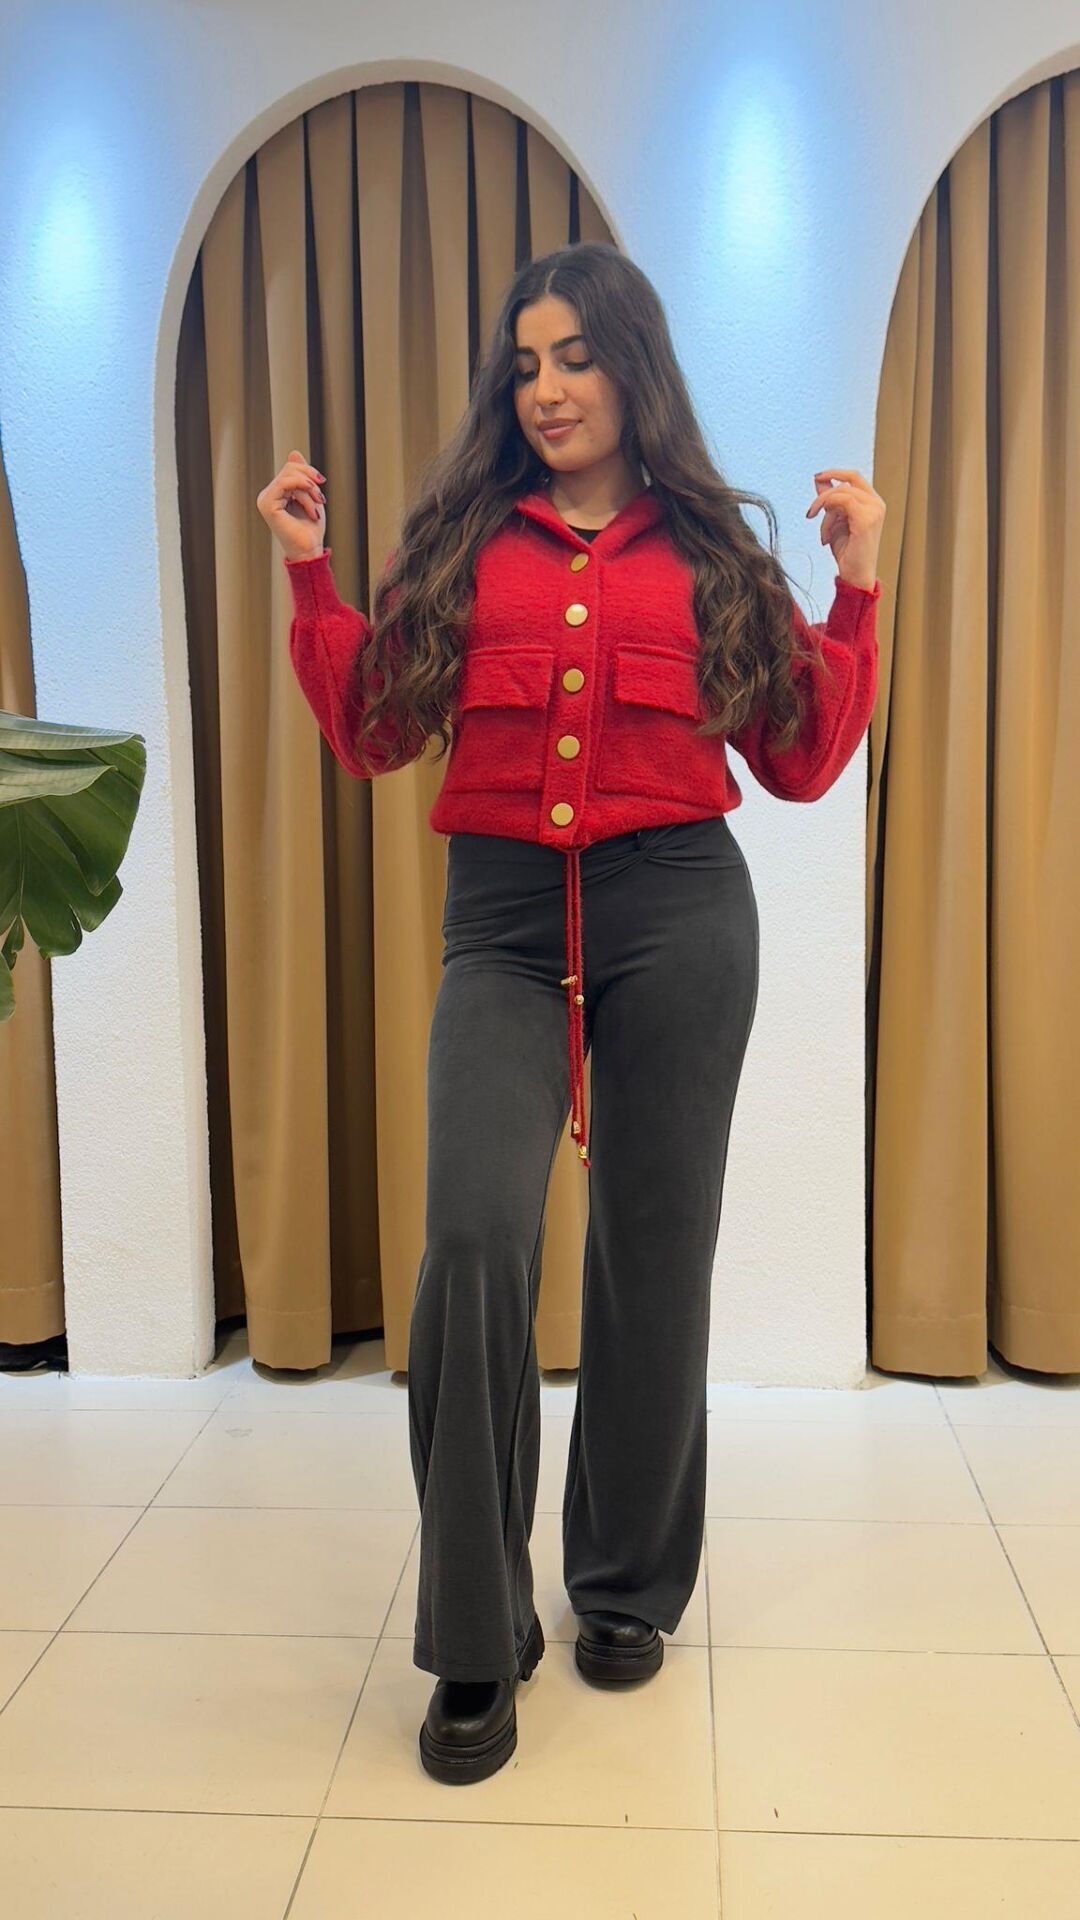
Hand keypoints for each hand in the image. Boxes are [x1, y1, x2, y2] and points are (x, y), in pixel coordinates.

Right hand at [256, 450, 326, 559]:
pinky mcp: (267, 504)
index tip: (322, 487)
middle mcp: (267, 495)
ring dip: (310, 489)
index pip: (290, 469)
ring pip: (290, 475)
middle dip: (310, 479)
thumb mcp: (310, 495)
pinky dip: (303, 490)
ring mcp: (265, 499)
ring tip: (318, 506)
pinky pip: (284, 483)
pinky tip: (312, 506)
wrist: (310, 549)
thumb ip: (301, 475)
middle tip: (321, 498)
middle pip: (289, 468)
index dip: (308, 472)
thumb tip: (293, 453)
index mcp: (275, 493)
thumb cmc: (311, 528)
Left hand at [806, 468, 884, 588]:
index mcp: (872, 502)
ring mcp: (874, 510)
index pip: (854, 477)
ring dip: (824, 510)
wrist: (855, 576)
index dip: (835, 473)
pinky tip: (825, 535)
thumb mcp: (834, 521)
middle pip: (847, 481)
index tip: (817, 478)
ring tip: (823, 534)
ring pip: (842, 492)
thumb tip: (819, 481)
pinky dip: (828, 517)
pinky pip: (842, 502)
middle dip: (824, 493)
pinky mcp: (867, 519)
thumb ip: (830, 501)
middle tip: (811, 511)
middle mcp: (876, 504)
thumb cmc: (848, 552)